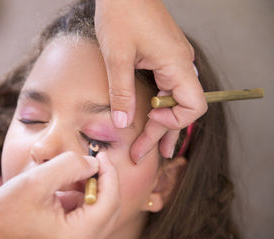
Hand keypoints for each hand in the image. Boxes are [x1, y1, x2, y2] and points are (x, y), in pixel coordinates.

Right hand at [0, 151, 120, 238]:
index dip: (109, 174)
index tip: (100, 155)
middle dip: (100, 183)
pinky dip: (79, 205)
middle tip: (86, 163)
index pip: (110, 201)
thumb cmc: (4, 211)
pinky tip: (59, 197)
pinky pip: (88, 224)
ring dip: (87, 193)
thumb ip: (71, 165)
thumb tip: (93, 164)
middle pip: (109, 210)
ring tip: (63, 182)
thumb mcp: (37, 179)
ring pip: (99, 215)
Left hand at [95, 0, 206, 161]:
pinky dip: (157, 105)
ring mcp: (173, 60)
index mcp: (177, 64)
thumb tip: (123, 123)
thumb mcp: (117, 56)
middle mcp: (181, 64)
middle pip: (180, 108)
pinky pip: (166, 87)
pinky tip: (148, 116)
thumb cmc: (122, 13)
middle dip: (161, 132)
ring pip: (173, 99)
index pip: (192, 106)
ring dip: (160, 123)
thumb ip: (121, 92)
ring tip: (150, 147)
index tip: (149, 121)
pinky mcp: (164, 57)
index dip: (173, 121)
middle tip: (141, 153)